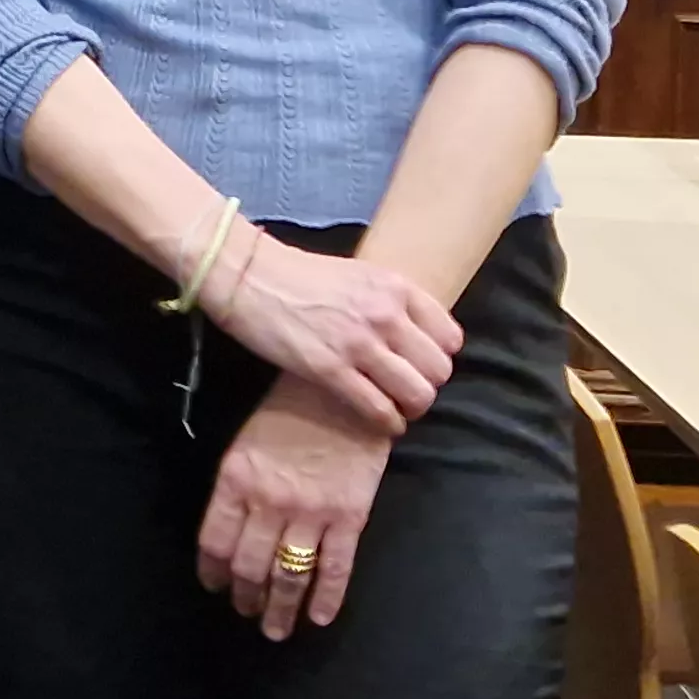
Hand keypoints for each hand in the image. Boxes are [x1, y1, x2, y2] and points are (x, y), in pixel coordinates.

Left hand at [198, 373, 394, 637]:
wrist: (344, 393)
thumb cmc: (289, 413)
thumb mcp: (246, 444)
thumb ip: (236, 489)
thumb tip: (230, 530)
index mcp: (236, 481)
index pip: (215, 542)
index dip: (213, 572)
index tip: (215, 588)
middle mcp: (269, 502)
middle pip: (250, 566)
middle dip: (246, 597)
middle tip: (247, 614)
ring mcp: (310, 513)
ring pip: (288, 575)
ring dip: (280, 608)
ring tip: (276, 629)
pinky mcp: (349, 518)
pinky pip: (335, 569)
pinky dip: (326, 598)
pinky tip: (318, 618)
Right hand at [202, 229, 462, 435]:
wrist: (248, 275)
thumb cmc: (298, 276)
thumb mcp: (358, 275)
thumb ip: (390, 303)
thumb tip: (413, 339)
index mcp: (395, 288)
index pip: (450, 338)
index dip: (438, 357)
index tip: (419, 364)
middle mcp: (385, 314)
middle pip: (438, 371)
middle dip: (426, 386)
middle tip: (406, 391)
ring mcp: (359, 343)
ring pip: (417, 395)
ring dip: (410, 409)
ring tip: (396, 409)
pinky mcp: (330, 369)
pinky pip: (379, 409)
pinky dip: (387, 423)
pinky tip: (380, 422)